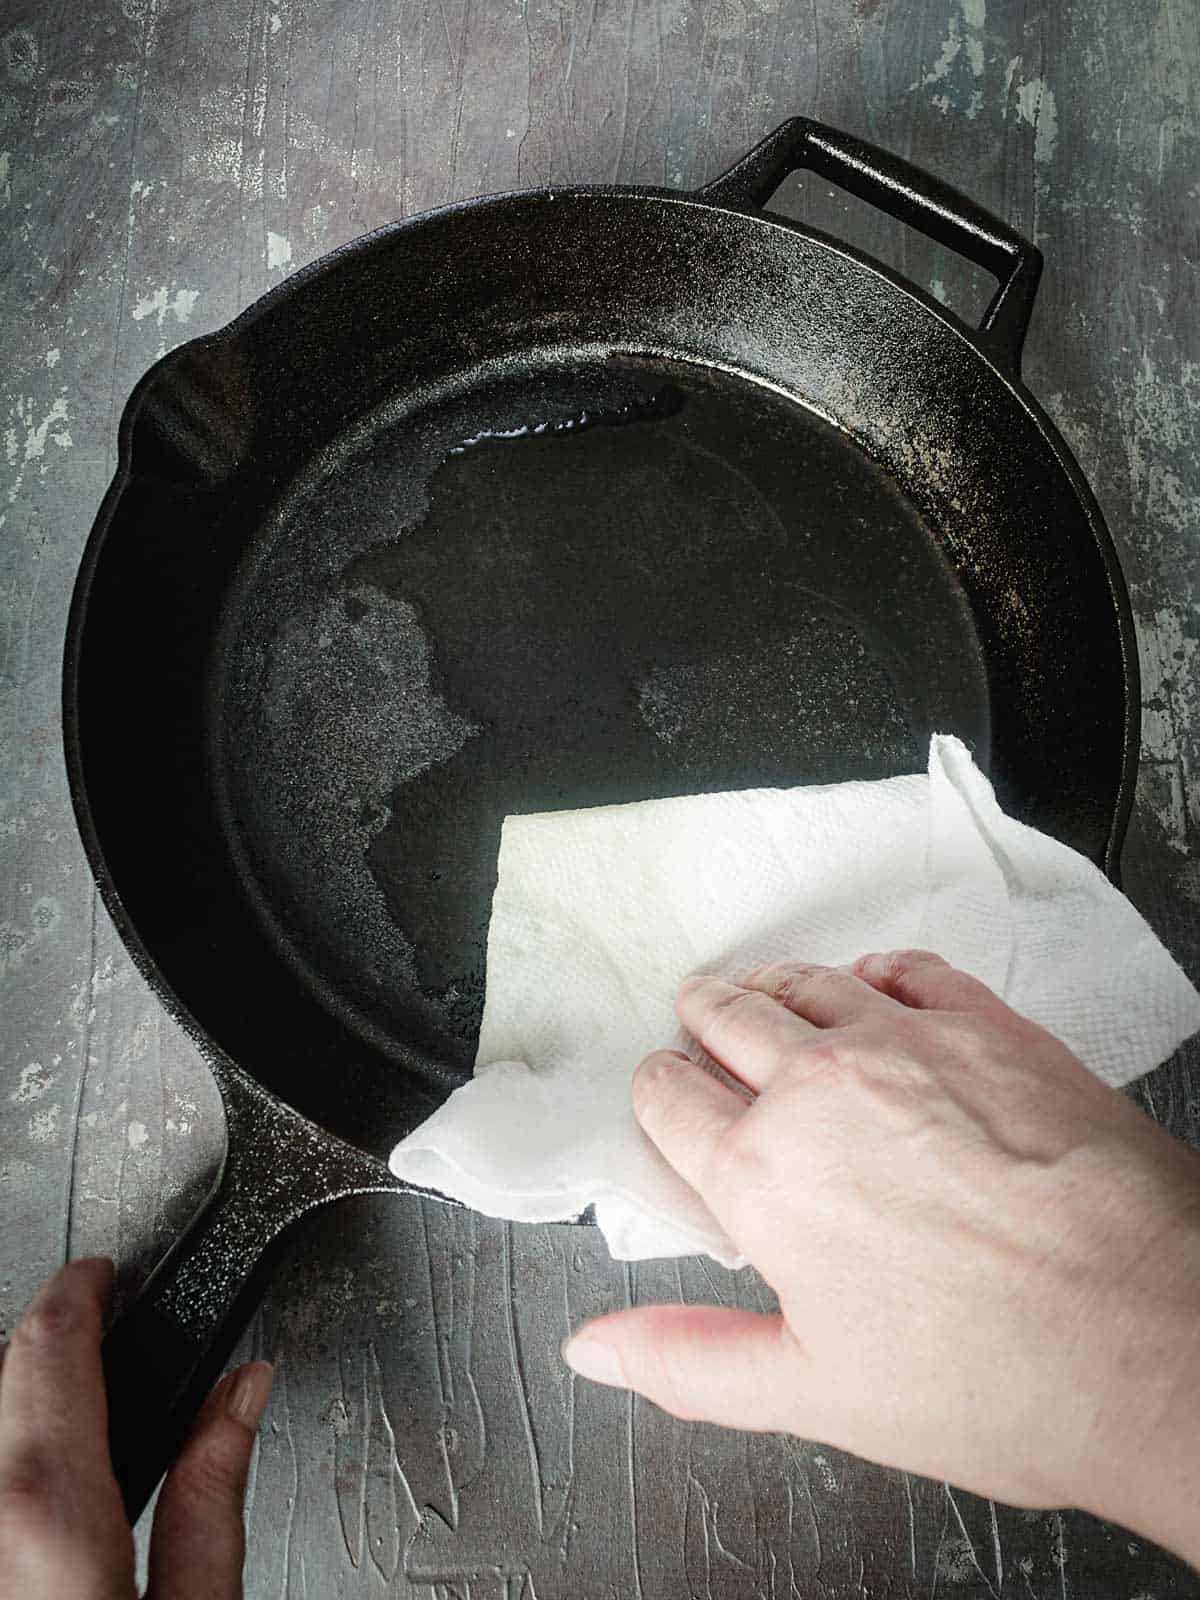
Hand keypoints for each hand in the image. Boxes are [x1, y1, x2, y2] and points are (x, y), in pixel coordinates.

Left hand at [0, 1257, 272, 1598]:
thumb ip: (211, 1505)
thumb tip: (241, 1395)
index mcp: (49, 1517)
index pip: (49, 1350)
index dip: (79, 1292)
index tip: (100, 1274)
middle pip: (0, 1378)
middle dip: (46, 1347)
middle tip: (92, 1336)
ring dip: (21, 1406)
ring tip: (70, 1408)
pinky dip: (11, 1456)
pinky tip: (44, 1480)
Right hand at [564, 950, 1199, 1564]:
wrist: (1153, 1332)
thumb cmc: (997, 1375)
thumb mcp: (814, 1392)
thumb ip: (687, 1359)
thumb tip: (594, 1347)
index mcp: (762, 1173)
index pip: (668, 1098)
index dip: (657, 1092)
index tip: (663, 1094)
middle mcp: (818, 1087)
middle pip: (725, 1018)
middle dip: (700, 1020)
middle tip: (695, 1021)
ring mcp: (904, 1042)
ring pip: (804, 981)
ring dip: (771, 985)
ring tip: (760, 992)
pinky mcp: (985, 1023)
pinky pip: (905, 967)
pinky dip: (872, 973)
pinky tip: (872, 984)